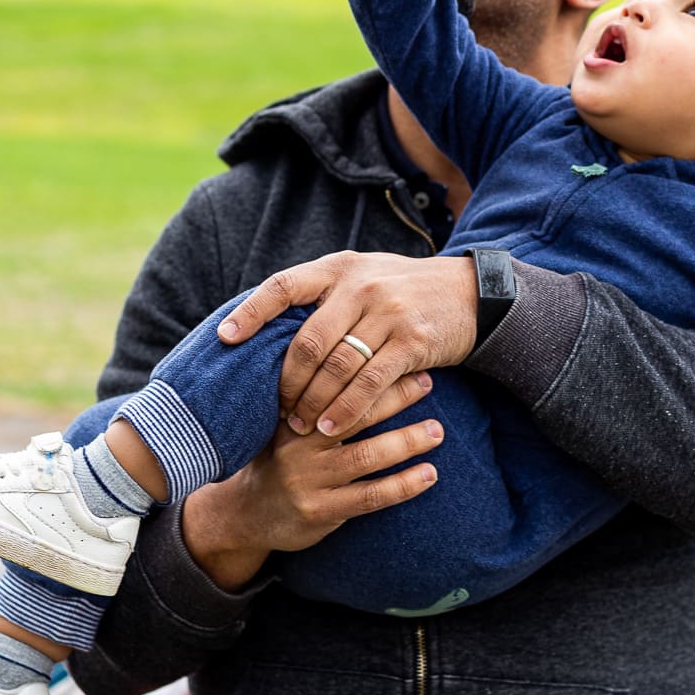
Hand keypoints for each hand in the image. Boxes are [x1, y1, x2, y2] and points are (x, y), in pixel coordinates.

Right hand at [180, 369, 443, 589]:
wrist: (244, 516)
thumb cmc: (276, 459)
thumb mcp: (283, 422)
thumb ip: (313, 396)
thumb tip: (357, 354)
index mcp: (291, 415)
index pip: (333, 384)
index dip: (369, 368)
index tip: (400, 351)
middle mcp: (298, 444)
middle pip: (353, 414)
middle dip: (394, 396)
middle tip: (427, 381)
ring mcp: (309, 480)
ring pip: (366, 456)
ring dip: (406, 441)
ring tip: (437, 430)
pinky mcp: (320, 511)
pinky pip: (369, 496)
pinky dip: (402, 485)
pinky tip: (429, 474)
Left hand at [219, 250, 478, 438]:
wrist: (470, 293)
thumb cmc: (404, 291)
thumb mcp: (364, 277)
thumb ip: (325, 297)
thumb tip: (271, 329)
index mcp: (339, 267)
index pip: (284, 285)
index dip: (251, 312)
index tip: (224, 338)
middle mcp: (360, 285)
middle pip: (307, 340)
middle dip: (287, 381)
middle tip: (276, 409)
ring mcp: (388, 312)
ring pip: (336, 367)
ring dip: (314, 403)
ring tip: (300, 427)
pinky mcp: (412, 341)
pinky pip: (370, 383)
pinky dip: (347, 410)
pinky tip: (332, 428)